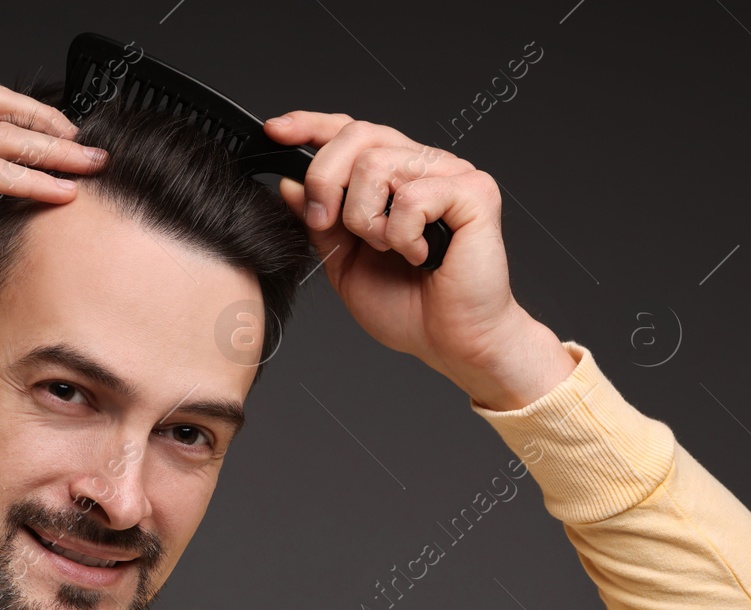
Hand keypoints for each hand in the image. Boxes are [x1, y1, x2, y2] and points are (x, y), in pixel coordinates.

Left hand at [262, 113, 574, 408]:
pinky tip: (420, 256)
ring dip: (366, 220)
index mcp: (392, 178)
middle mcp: (422, 166)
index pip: (350, 131)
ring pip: (378, 164)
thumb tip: (291, 184)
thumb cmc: (408, 307)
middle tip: (325, 223)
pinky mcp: (474, 192)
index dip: (311, 126)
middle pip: (358, 135)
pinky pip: (412, 195)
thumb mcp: (343, 263)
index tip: (275, 133)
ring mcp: (451, 174)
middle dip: (325, 180)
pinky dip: (403, 235)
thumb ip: (319, 223)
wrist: (451, 342)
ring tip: (389, 250)